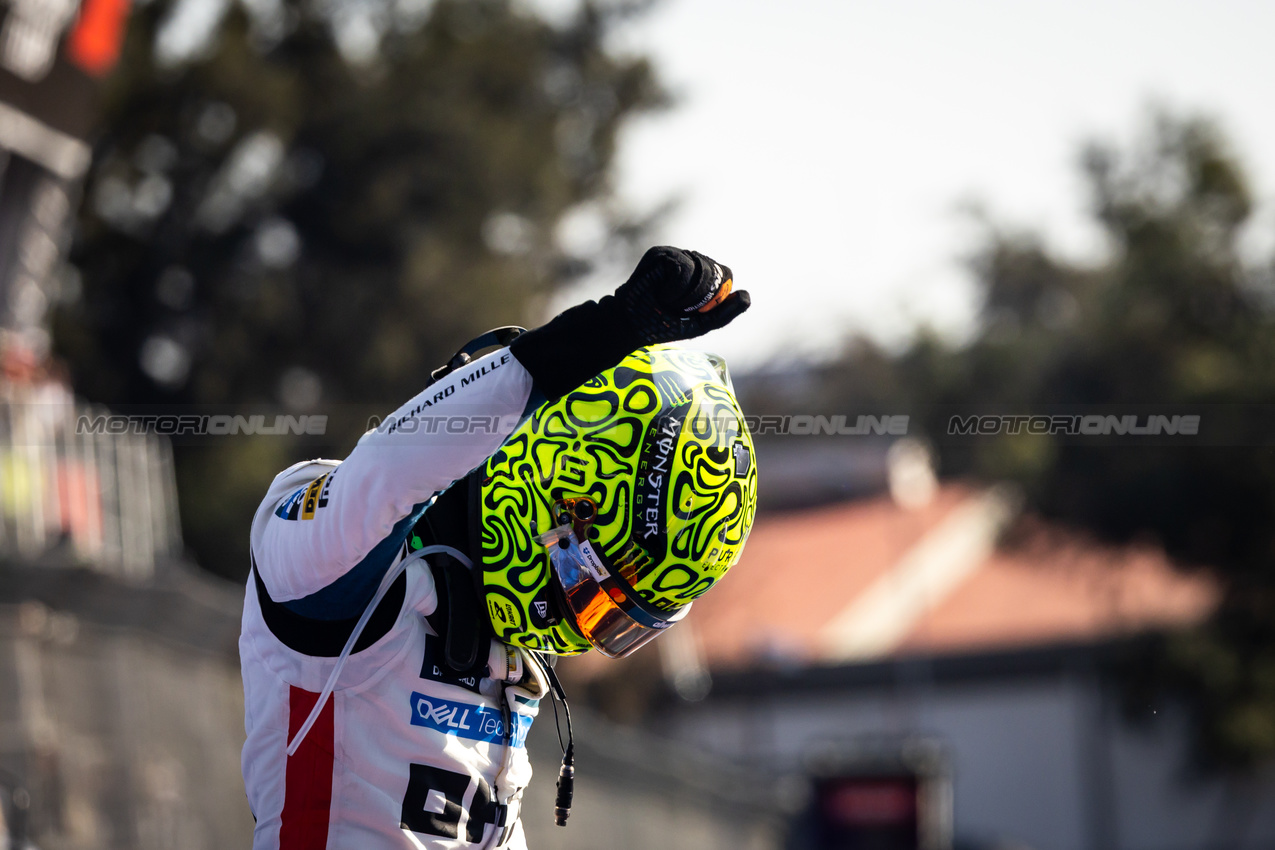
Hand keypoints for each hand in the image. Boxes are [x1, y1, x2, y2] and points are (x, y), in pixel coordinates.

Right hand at [614, 246, 750, 344]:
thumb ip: (726, 313)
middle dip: (698, 298)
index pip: (724, 275)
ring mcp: (675, 254)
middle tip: (675, 307)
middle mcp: (691, 260)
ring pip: (698, 269)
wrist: (633, 325)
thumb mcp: (701, 323)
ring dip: (684, 295)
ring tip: (666, 300)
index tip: (695, 310)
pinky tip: (660, 292)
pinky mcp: (660, 253)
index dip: (715, 294)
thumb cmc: (664, 324)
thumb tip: (748, 296)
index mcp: (703, 274)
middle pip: (713, 273)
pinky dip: (674, 289)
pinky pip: (682, 268)